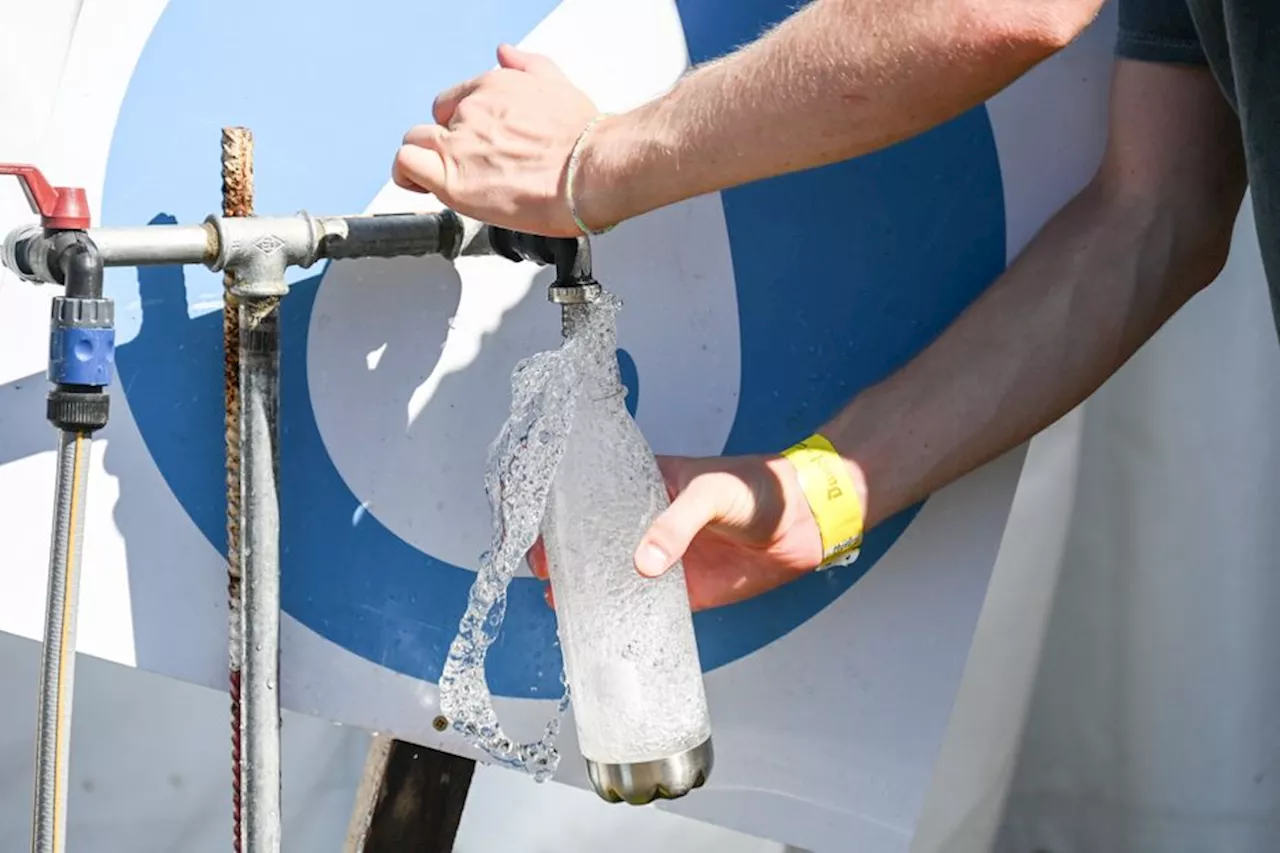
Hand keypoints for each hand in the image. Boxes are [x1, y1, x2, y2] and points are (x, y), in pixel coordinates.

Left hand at [392, 44, 600, 236]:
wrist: (590, 169)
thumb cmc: (584, 139)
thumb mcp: (557, 84)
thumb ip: (528, 65)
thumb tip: (507, 53)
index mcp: (494, 87)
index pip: (456, 102)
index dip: (461, 126)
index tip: (474, 145)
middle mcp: (472, 111)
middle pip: (435, 122)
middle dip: (444, 142)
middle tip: (466, 166)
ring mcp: (459, 144)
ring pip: (416, 143)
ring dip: (425, 161)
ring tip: (444, 181)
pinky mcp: (452, 178)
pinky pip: (407, 166)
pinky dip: (408, 176)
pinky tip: (422, 186)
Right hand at [529, 454, 832, 611]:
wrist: (804, 524)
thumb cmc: (758, 490)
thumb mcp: (712, 492)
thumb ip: (678, 524)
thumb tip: (643, 563)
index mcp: (639, 484)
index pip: (583, 486)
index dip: (549, 495)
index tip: (523, 507)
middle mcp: (638, 522)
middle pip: (580, 534)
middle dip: (552, 546)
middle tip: (540, 563)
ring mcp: (654, 558)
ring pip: (600, 572)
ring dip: (573, 583)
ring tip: (554, 593)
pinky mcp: (676, 592)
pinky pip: (634, 606)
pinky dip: (610, 615)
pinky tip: (586, 622)